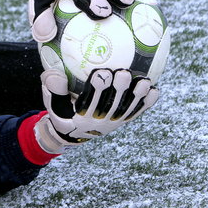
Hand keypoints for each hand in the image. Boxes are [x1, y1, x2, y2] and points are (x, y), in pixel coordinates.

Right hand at [35, 68, 158, 152]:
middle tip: (124, 73)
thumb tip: (52, 74)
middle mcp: (99, 122)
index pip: (90, 102)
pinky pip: (135, 113)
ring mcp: (113, 123)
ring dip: (136, 97)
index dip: (97, 88)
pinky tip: (154, 91)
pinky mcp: (122, 122)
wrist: (73, 135)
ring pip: (126, 110)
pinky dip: (145, 104)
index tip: (102, 72)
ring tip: (144, 82)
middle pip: (110, 105)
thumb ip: (53, 89)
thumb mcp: (52, 103)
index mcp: (80, 117)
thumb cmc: (61, 111)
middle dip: (118, 90)